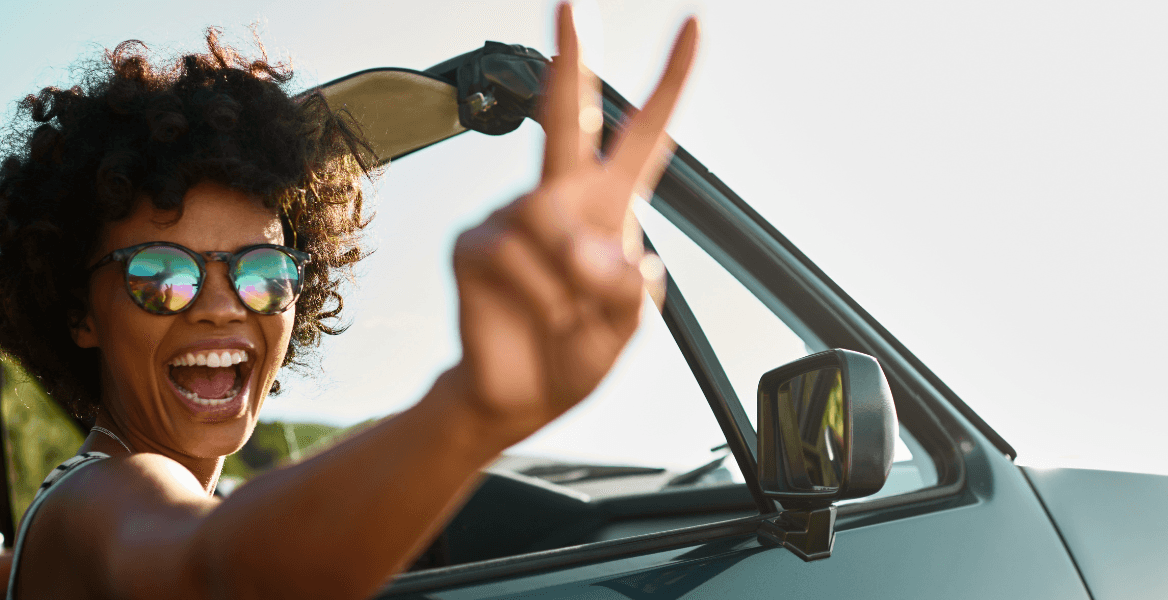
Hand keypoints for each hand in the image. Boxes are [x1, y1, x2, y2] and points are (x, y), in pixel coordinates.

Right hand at [446, 3, 697, 443]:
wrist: (516, 397)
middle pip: (570, 117)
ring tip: (565, 317)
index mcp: (609, 207)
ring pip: (550, 220)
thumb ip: (628, 290)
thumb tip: (603, 251)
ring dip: (570, 279)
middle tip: (572, 6)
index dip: (670, 84)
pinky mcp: (473, 244)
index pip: (645, 135)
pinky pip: (511, 256)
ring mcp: (511, 218)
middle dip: (572, 60)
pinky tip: (530, 316)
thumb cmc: (573, 356)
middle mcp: (559, 200)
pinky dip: (535, 296)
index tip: (694, 29)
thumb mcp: (625, 330)